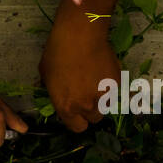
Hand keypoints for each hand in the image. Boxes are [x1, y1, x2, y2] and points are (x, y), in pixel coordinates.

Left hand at [40, 0, 120, 132]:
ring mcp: (104, 96)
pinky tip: (102, 68)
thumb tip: (56, 94)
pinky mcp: (117, 84)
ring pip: (106, 106)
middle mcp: (86, 106)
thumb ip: (52, 91)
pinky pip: (114, 90)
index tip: (77, 111)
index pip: (77, 127)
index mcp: (67, 107)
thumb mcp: (45, 74)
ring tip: (94, 79)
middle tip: (86, 92)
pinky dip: (110, 84)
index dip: (77, 119)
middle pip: (94, 118)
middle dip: (91, 109)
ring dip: (101, 98)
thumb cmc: (57, 52)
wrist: (79, 35)